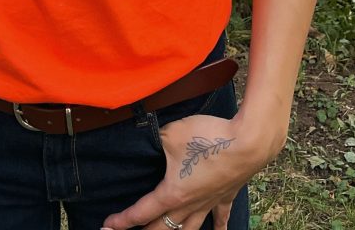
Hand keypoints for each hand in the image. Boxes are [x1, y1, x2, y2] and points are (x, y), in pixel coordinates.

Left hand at [101, 111, 281, 229]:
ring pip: (189, 229)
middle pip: (162, 228)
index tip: (107, 226)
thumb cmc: (207, 138)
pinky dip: (218, 228)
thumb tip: (148, 139)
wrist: (247, 143)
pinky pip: (220, 219)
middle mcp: (190, 205)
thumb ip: (155, 138)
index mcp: (172, 193)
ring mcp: (209, 203)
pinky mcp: (226, 196)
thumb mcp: (171, 133)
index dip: (122, 221)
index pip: (142, 211)